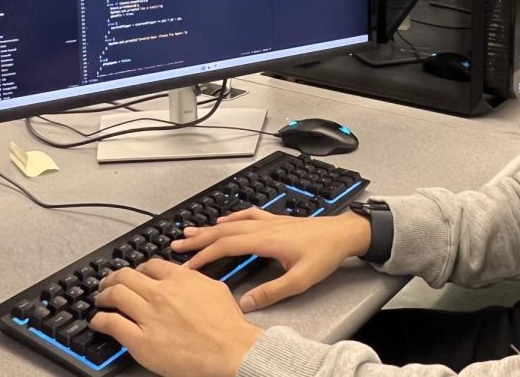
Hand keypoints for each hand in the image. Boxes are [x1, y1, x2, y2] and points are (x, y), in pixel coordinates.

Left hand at [91, 259, 262, 376]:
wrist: (230, 349)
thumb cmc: (227, 324)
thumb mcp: (215, 287)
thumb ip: (195, 279)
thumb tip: (186, 276)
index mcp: (179, 278)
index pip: (149, 265)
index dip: (137, 269)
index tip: (134, 274)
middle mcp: (160, 293)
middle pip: (125, 276)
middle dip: (112, 278)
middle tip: (107, 283)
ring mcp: (149, 316)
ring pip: (115, 296)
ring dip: (103, 296)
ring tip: (100, 299)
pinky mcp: (141, 341)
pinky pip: (112, 324)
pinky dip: (100, 320)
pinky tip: (98, 321)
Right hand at [173, 208, 370, 311]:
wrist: (344, 234)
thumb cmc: (325, 255)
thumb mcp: (300, 280)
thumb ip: (272, 292)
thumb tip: (245, 303)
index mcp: (266, 241)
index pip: (226, 247)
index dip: (203, 256)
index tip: (186, 266)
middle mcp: (264, 227)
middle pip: (223, 232)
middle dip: (198, 239)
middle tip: (176, 245)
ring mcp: (269, 221)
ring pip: (232, 222)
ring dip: (210, 227)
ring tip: (190, 232)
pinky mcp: (276, 220)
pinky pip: (248, 215)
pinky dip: (232, 218)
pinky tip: (225, 219)